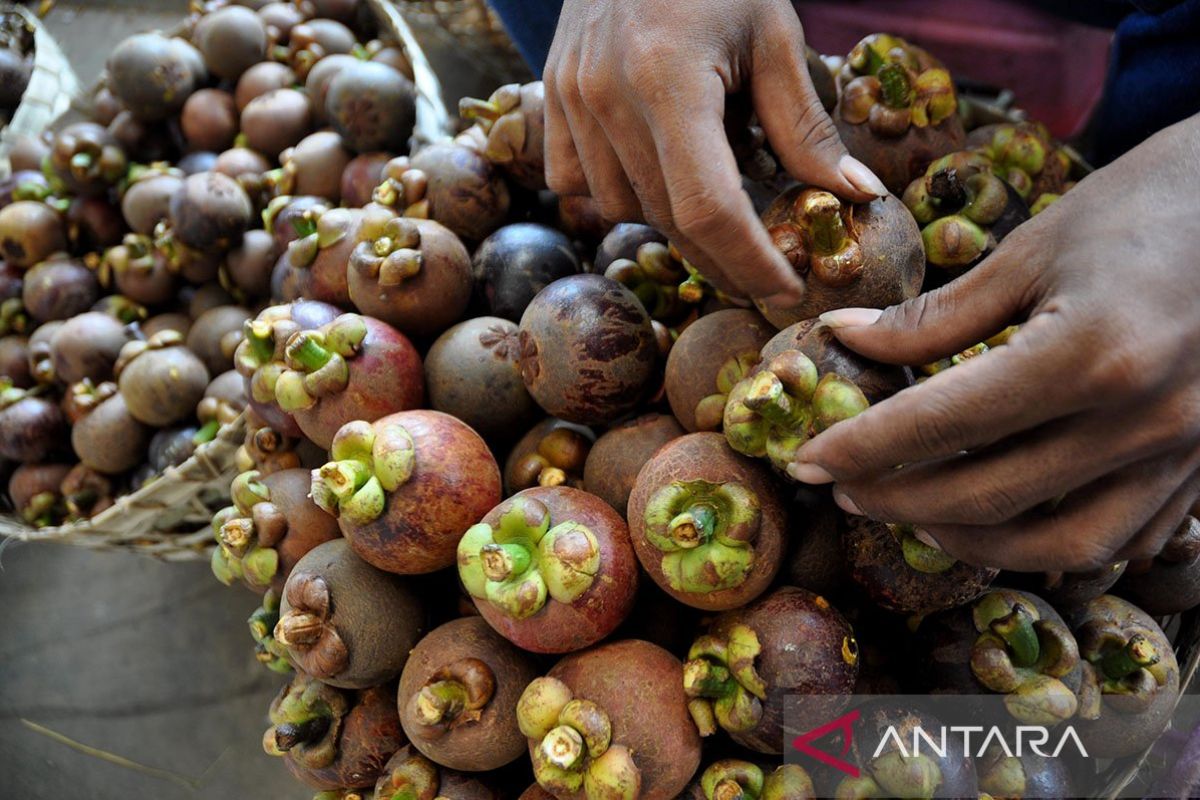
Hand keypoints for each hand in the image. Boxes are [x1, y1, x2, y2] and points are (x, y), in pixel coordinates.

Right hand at [542, 0, 885, 306]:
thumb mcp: (774, 35)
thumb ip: (805, 125)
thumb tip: (854, 195)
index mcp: (668, 78)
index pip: (709, 207)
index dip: (750, 261)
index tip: (785, 292)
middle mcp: (606, 97)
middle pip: (668, 217)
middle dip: (722, 258)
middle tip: (765, 275)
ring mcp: (569, 99)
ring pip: (622, 208)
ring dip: (672, 218)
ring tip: (712, 192)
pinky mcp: (550, 97)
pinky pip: (576, 183)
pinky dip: (619, 193)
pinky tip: (653, 170)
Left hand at [788, 114, 1199, 571]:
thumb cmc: (1155, 200)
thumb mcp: (1037, 246)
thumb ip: (937, 313)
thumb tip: (845, 337)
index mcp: (1090, 352)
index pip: (942, 423)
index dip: (862, 447)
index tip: (806, 461)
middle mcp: (1142, 420)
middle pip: (990, 497)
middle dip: (899, 502)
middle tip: (844, 490)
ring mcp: (1185, 453)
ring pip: (1063, 546)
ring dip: (975, 543)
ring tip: (917, 516)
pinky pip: (1124, 537)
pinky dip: (1055, 544)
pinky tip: (1009, 521)